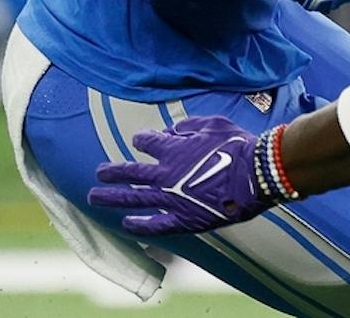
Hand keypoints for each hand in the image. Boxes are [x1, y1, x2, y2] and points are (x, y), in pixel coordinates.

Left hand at [88, 116, 277, 236]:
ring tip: (94, 197)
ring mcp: (171, 198)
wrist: (256, 175)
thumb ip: (190, 125)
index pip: (146, 142)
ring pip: (133, 198)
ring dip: (111, 197)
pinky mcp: (183, 219)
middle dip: (112, 172)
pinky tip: (125, 224)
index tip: (139, 140)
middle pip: (129, 172)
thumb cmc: (238, 146)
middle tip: (99, 173)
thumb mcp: (214, 124)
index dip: (142, 140)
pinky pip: (155, 224)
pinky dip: (139, 225)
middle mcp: (165, 174)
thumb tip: (173, 128)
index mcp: (173, 149)